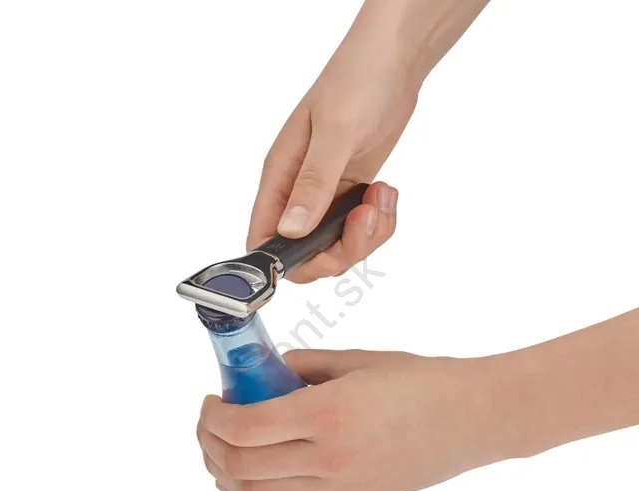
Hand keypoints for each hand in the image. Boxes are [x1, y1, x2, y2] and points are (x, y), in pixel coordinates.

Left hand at [197, 348, 504, 490]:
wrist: (471, 419)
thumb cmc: (423, 383)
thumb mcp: (360, 361)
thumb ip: (307, 365)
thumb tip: (272, 370)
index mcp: (329, 413)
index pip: (246, 427)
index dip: (214, 417)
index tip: (210, 402)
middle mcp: (329, 457)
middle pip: (242, 464)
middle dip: (210, 444)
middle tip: (209, 422)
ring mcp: (339, 486)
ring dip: (225, 475)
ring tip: (219, 451)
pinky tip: (247, 481)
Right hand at [246, 23, 420, 282]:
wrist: (393, 63)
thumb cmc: (356, 83)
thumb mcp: (335, 133)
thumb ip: (312, 185)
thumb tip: (291, 229)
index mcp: (280, 177)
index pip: (264, 238)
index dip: (285, 261)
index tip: (319, 258)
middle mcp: (297, 192)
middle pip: (307, 254)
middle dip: (340, 250)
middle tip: (363, 220)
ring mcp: (325, 195)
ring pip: (338, 246)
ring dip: (366, 235)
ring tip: (379, 197)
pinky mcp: (349, 194)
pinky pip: (360, 230)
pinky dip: (379, 223)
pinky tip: (383, 192)